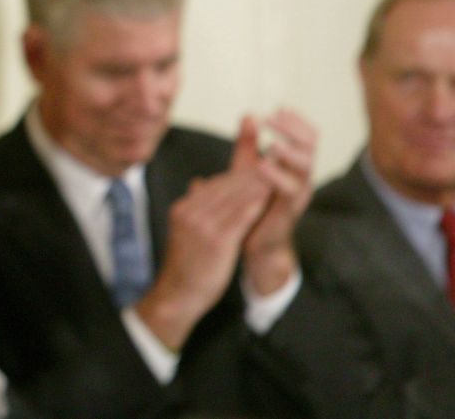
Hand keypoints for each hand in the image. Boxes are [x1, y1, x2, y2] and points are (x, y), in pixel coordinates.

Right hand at [134, 168, 270, 349]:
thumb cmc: (186, 265)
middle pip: (225, 186)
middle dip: (250, 173)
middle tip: (273, 158)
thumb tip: (198, 183)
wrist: (178, 295)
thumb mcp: (186, 231)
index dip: (239, 174)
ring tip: (276, 171)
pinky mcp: (216, 240)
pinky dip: (255, 203)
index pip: (214, 184)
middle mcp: (190, 212)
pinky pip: (239, 217)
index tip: (259, 163)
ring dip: (256, 183)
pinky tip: (269, 195)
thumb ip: (196, 207)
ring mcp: (201, 225)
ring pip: (234, 198)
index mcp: (183, 208)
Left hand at [235, 109, 316, 294]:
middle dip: (293, 129)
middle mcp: (302, 176)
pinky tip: (261, 165)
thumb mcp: (248, 168)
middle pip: (310, 146)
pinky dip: (277, 176)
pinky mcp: (289, 210)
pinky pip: (290, 191)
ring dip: (289, 151)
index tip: (279, 108)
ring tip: (272, 141)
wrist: (252, 241)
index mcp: (294, 164)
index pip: (306, 136)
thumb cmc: (253, 201)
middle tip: (273, 117)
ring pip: (305, 167)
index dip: (296, 121)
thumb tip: (248, 114)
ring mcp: (298, 194)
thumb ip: (248, 143)